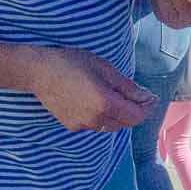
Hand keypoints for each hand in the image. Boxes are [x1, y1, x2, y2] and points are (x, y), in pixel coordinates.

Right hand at [28, 47, 153, 132]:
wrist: (39, 72)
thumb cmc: (72, 63)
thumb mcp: (104, 68)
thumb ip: (127, 86)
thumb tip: (146, 97)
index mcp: (105, 104)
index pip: (136, 116)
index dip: (147, 107)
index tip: (151, 97)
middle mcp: (96, 119)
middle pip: (126, 123)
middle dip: (134, 111)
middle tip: (138, 95)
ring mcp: (83, 125)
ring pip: (111, 126)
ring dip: (119, 115)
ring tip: (117, 97)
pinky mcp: (73, 126)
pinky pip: (96, 125)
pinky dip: (103, 116)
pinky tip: (97, 101)